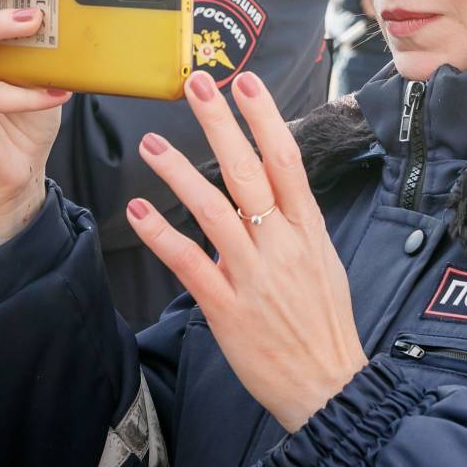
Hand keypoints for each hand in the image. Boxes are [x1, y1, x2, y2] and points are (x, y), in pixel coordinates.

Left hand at [126, 70, 367, 432]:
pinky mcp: (227, 308)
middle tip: (196, 83)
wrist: (328, 385)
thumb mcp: (322, 261)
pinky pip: (190, 264)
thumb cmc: (323, 323)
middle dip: (222, 123)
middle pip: (250, 171)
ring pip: (215, 210)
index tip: (245, 81)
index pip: (286, 159)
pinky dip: (162, 235)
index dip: (265, 116)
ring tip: (152, 143)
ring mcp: (254, 276)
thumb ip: (294, 222)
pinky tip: (138, 211)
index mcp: (308, 229)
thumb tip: (273, 186)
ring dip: (180, 173)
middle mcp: (282, 244)